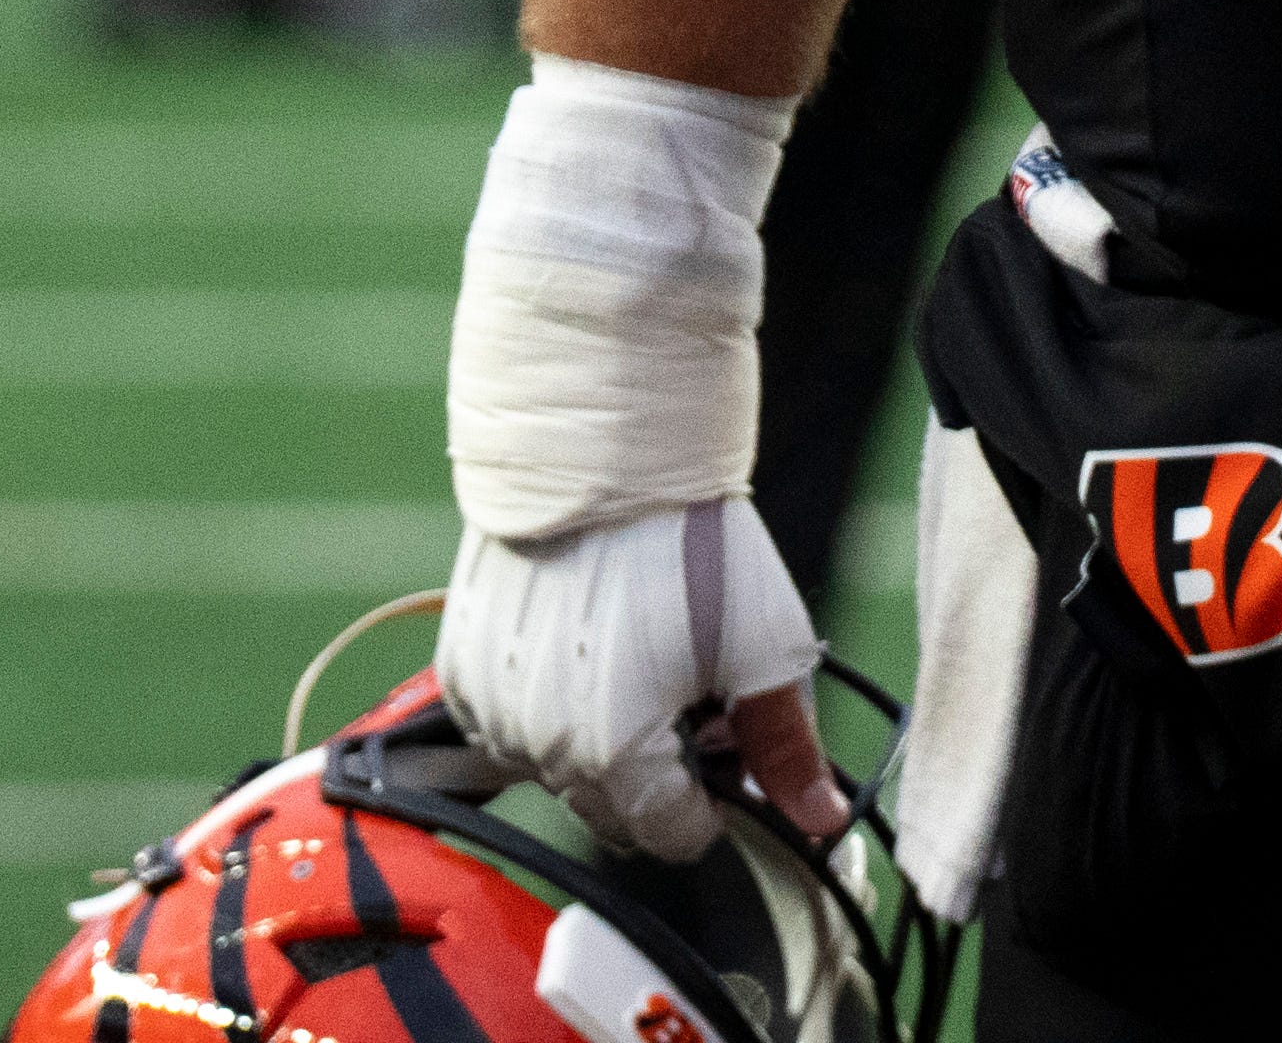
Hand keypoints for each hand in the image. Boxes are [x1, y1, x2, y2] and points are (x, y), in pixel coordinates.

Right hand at [437, 498, 843, 860]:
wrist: (603, 444)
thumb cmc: (688, 539)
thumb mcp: (763, 647)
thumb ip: (784, 749)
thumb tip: (821, 817)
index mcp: (612, 754)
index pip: (669, 836)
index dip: (712, 802)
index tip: (728, 750)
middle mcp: (539, 744)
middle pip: (612, 808)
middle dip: (658, 773)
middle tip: (692, 699)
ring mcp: (490, 705)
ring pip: (556, 768)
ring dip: (597, 742)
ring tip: (638, 660)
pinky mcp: (460, 663)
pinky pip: (507, 723)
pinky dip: (546, 705)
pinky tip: (584, 645)